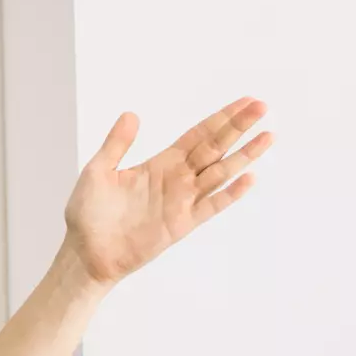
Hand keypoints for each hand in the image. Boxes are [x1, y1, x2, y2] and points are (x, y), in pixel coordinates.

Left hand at [62, 97, 271, 284]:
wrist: (86, 254)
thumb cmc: (87, 215)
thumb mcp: (97, 172)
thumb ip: (116, 145)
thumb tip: (131, 114)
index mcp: (159, 164)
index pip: (198, 135)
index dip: (220, 118)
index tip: (244, 101)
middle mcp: (176, 179)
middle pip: (215, 147)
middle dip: (238, 127)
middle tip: (263, 106)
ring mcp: (182, 201)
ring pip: (220, 172)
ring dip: (244, 155)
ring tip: (269, 135)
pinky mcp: (182, 224)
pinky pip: (212, 205)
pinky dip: (230, 193)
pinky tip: (249, 177)